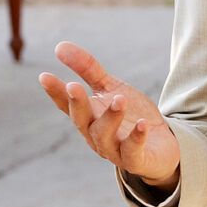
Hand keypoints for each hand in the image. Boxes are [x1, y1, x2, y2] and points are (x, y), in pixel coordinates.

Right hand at [38, 42, 179, 187]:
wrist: (162, 146)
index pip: (67, 105)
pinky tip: (143, 124)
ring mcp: (114, 150)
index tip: (44, 76)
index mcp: (88, 117)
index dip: (55, 92)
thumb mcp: (111, 88)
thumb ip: (88, 69)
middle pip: (81, 120)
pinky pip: (133, 151)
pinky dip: (136, 138)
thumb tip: (59, 46)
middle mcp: (95, 135)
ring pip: (105, 136)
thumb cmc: (131, 116)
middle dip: (77, 104)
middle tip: (74, 86)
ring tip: (119, 99)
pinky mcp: (137, 160)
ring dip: (110, 118)